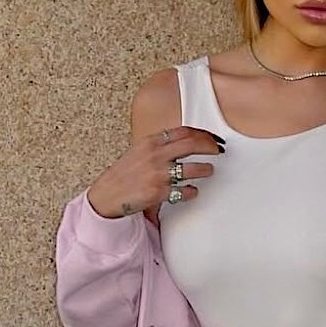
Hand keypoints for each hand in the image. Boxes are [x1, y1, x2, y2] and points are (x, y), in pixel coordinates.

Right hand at [86, 125, 224, 218]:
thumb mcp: (139, 151)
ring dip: (205, 169)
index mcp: (151, 142)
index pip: (183, 131)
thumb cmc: (124, 174)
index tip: (212, 138)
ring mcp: (158, 174)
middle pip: (191, 144)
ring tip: (209, 170)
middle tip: (218, 150)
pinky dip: (192, 191)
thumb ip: (160, 146)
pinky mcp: (158, 192)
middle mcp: (155, 155)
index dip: (202, 134)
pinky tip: (193, 191)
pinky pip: (185, 191)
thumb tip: (185, 141)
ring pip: (192, 169)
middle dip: (210, 146)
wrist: (107, 195)